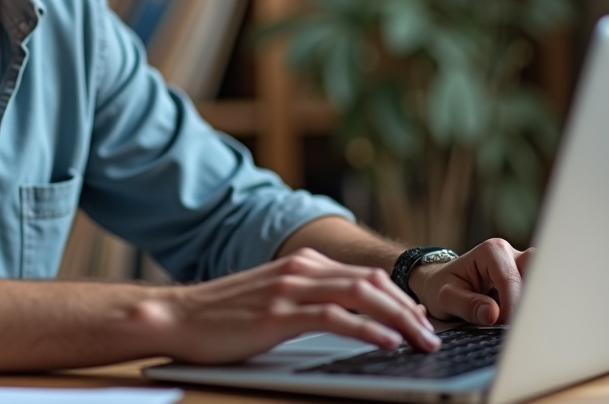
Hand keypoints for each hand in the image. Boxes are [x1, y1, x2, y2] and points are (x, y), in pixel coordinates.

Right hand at [140, 248, 440, 364]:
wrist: (176, 315)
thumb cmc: (221, 316)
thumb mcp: (271, 299)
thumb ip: (306, 300)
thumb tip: (348, 320)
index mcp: (302, 264)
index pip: (365, 274)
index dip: (399, 297)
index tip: (419, 320)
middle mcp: (300, 269)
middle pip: (372, 281)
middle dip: (408, 308)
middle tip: (432, 335)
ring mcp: (290, 289)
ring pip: (361, 295)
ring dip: (399, 319)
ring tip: (421, 341)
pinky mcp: (279, 314)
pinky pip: (336, 318)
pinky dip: (369, 330)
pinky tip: (388, 343)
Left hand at [407, 238, 533, 325]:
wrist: (439, 283)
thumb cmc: (441, 287)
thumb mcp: (445, 298)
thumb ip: (468, 305)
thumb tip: (493, 314)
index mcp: (491, 252)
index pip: (511, 279)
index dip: (512, 306)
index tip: (505, 326)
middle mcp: (510, 254)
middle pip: (538, 270)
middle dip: (534, 297)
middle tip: (524, 322)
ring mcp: (520, 267)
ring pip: (544, 279)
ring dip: (537, 302)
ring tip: (526, 323)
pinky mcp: (525, 281)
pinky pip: (539, 292)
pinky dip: (534, 307)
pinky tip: (527, 321)